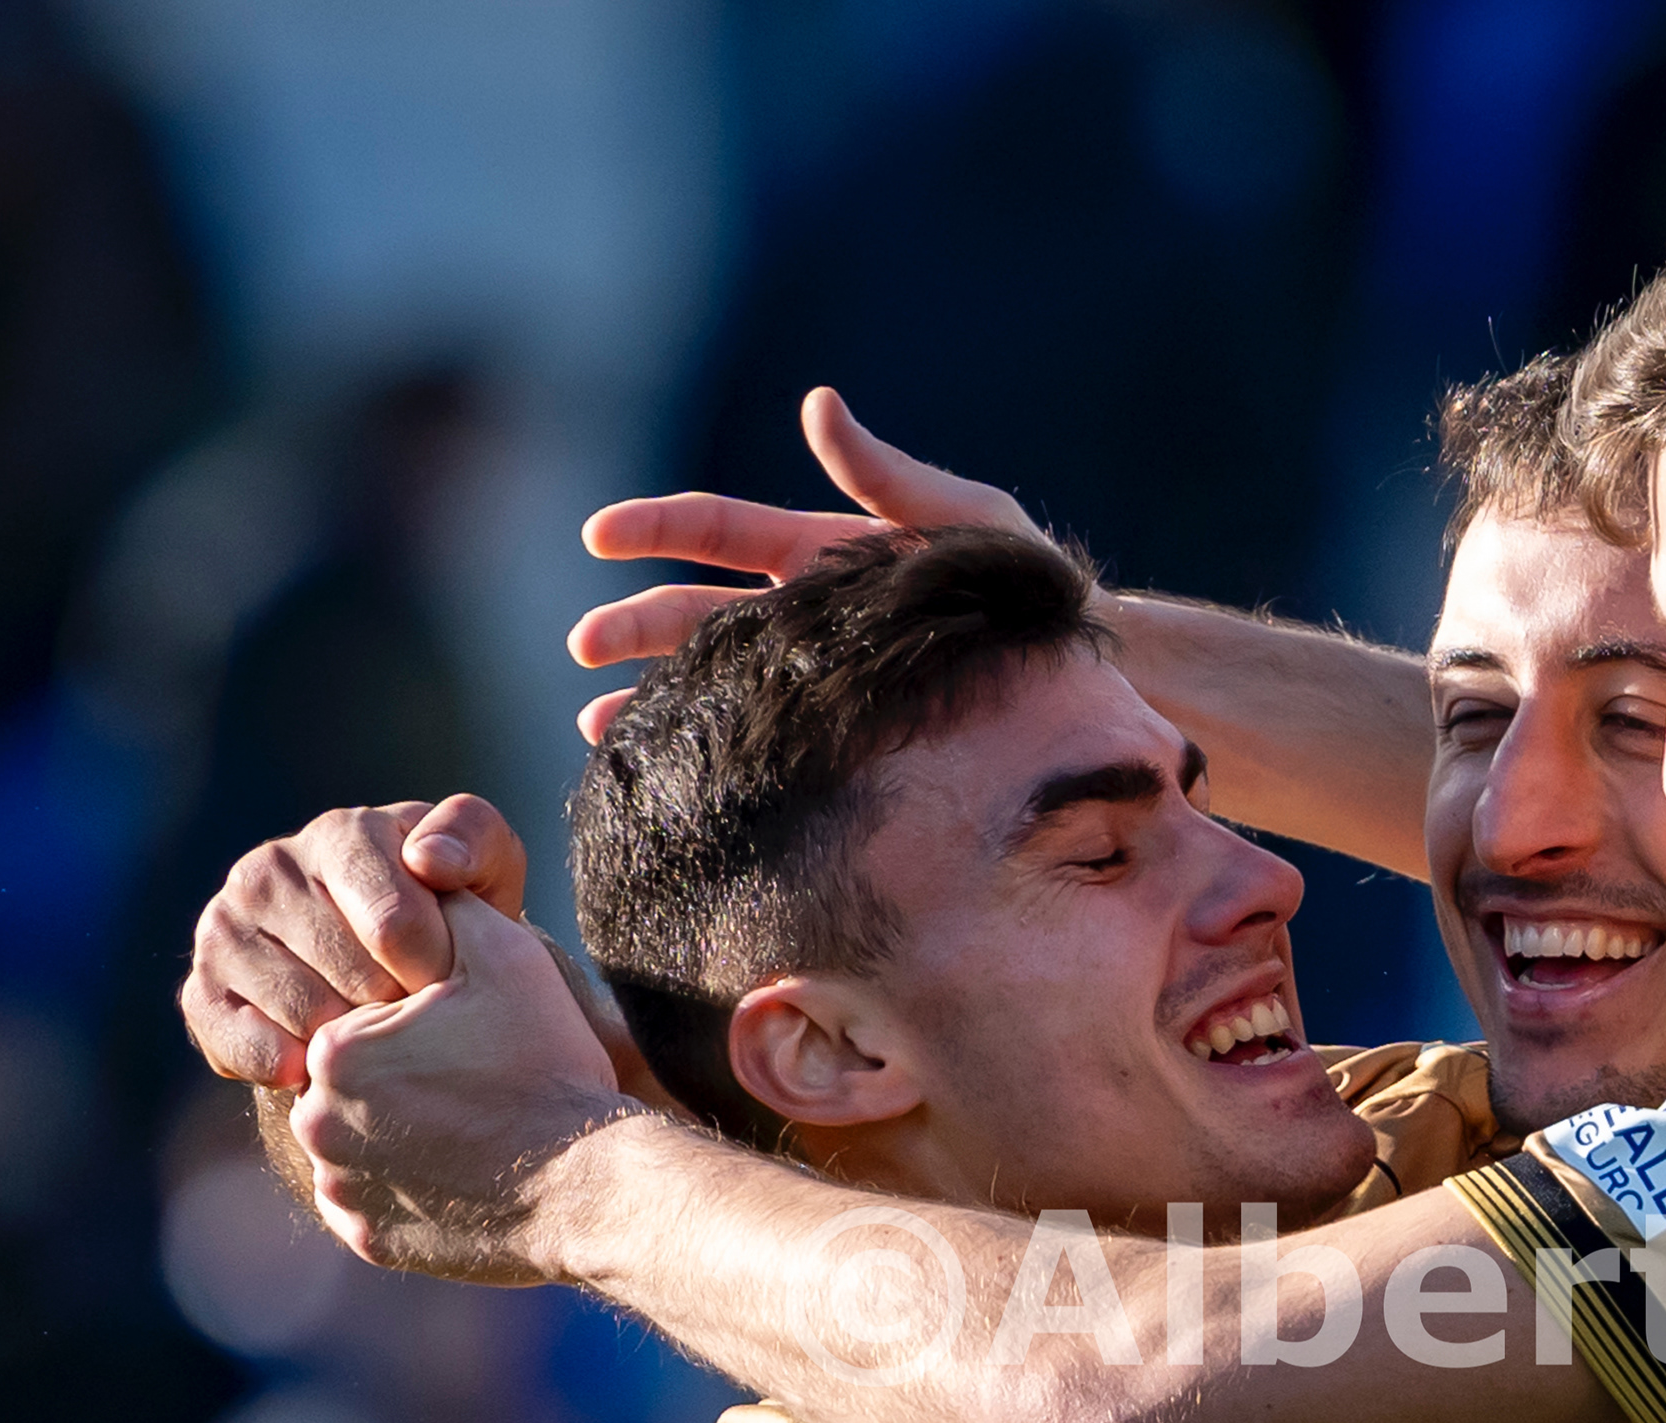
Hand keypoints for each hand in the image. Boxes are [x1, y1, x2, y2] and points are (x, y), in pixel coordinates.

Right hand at [181, 797, 526, 1085]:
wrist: (398, 967)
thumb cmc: (450, 912)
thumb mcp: (486, 866)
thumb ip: (473, 838)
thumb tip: (427, 859)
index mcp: (341, 835)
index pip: (394, 924)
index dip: (437, 970)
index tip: (455, 984)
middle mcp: (268, 872)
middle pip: (353, 976)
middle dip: (405, 1008)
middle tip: (427, 1016)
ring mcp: (224, 932)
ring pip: (307, 1015)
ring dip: (359, 1041)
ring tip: (387, 1034)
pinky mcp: (201, 993)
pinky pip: (249, 1048)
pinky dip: (298, 1070)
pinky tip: (332, 1063)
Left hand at [287, 892, 634, 1284]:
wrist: (594, 1183)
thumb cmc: (550, 1064)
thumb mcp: (509, 956)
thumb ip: (449, 908)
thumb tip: (419, 874)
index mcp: (336, 1049)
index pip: (358, 1023)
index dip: (417, 1026)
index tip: (466, 1038)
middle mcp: (317, 1124)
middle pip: (351, 1087)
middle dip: (402, 1082)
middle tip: (473, 1086)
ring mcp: (342, 1190)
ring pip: (358, 1148)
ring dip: (401, 1138)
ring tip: (472, 1131)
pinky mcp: (370, 1243)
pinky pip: (375, 1209)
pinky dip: (411, 1195)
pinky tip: (464, 1176)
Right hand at [570, 386, 1038, 739]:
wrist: (1083, 672)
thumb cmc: (1028, 586)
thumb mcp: (969, 516)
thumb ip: (889, 473)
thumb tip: (818, 403)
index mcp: (822, 550)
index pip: (718, 530)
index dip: (655, 528)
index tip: (597, 537)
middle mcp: (806, 610)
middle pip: (695, 611)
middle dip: (634, 625)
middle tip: (582, 647)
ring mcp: (819, 672)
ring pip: (713, 680)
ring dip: (653, 695)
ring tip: (598, 724)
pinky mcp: (840, 728)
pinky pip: (762, 737)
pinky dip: (712, 750)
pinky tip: (673, 775)